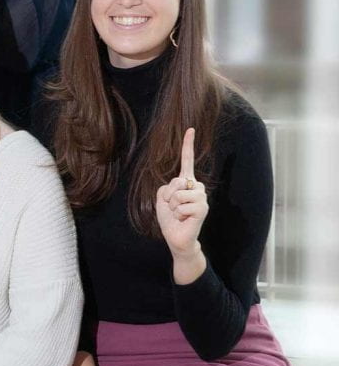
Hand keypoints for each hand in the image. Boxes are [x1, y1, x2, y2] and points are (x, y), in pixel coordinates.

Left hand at [155, 128, 208, 258]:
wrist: (175, 236)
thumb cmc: (169, 217)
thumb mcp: (162, 198)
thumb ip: (168, 186)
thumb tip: (182, 185)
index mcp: (185, 182)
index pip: (186, 160)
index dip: (188, 144)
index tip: (190, 129)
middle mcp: (196, 187)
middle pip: (176, 181)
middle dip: (169, 196)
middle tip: (173, 208)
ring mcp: (201, 197)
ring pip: (178, 194)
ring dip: (173, 207)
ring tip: (179, 214)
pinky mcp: (203, 208)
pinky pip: (182, 206)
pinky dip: (178, 214)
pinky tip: (183, 219)